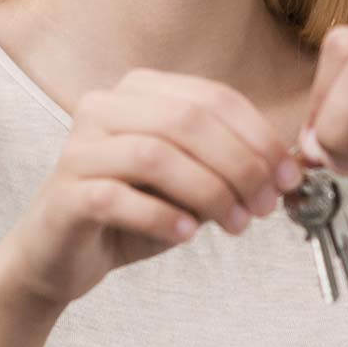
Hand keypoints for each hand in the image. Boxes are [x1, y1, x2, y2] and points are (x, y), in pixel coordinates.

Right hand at [0, 70, 303, 307]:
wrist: (59, 255)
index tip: (288, 176)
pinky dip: (163, 217)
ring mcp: (80, 148)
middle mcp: (103, 107)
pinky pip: (120, 197)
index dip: (259, 135)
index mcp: (139, 90)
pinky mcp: (65, 192)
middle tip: (265, 205)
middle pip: (187, 120)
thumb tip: (287, 170)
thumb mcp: (189, 184)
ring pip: (156, 155)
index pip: (213, 97)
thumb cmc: (130, 214)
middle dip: (239, 165)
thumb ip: (229, 167)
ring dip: (208, 192)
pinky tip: (187, 235)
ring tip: (235, 224)